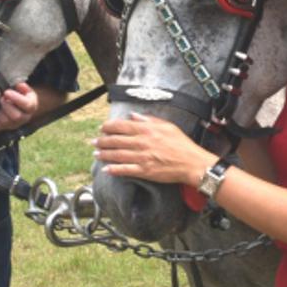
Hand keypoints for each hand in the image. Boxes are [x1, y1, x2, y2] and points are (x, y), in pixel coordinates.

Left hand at [0, 82, 39, 131]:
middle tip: (2, 98)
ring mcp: (13, 124)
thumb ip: (22, 87)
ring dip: (0, 111)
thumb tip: (19, 85)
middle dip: (6, 105)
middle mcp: (24, 118)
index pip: (27, 105)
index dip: (16, 98)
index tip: (7, 92)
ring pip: (5, 121)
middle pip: (16, 116)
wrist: (19, 106)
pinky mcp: (4, 127)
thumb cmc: (21, 97)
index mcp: (30, 107)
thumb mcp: (24, 90)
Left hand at [94, 113, 215, 184]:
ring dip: (104, 154)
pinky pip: (125, 170)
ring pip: (117, 155)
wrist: (191, 163)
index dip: (109, 127)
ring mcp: (142, 157)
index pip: (122, 126)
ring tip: (96, 154)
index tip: (102, 128)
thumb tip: (133, 116)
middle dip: (102, 141)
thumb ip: (149, 120)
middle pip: (116, 140)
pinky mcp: (145, 171)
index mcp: (147, 130)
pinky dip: (114, 169)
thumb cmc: (182, 144)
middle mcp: (142, 143)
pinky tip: (106, 169)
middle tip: (94, 142)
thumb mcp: (168, 126)